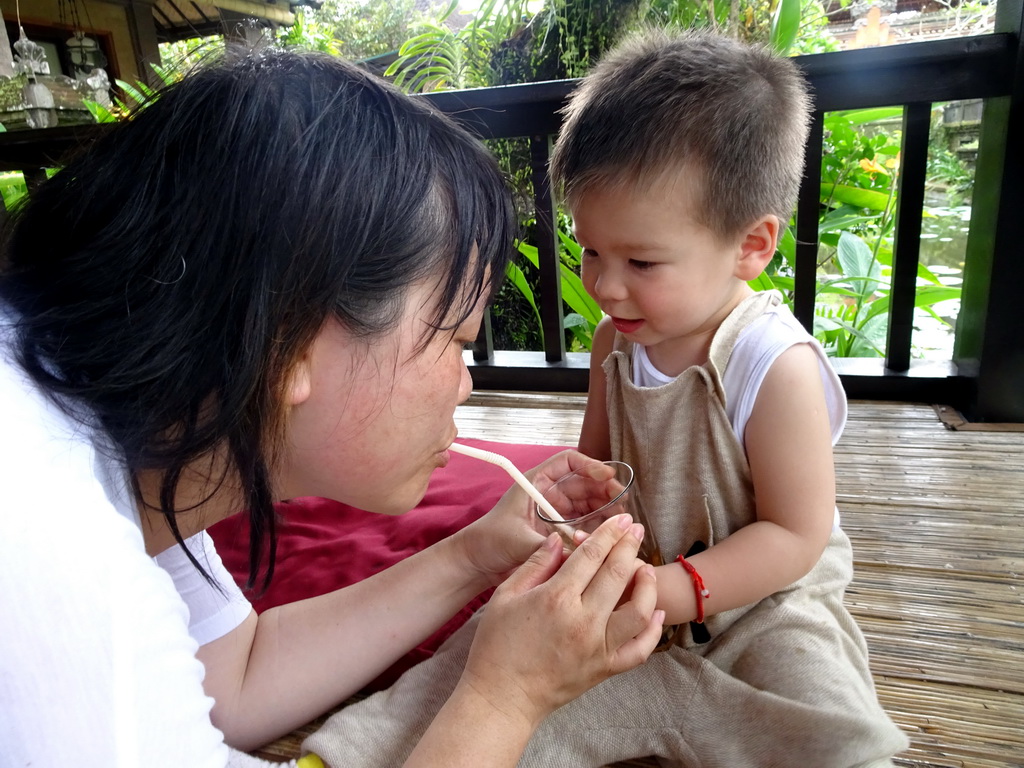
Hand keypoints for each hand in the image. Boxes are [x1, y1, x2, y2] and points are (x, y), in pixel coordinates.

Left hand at [453, 450, 613, 585]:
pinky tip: (607, 534)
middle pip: (584, 482)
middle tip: (621, 503)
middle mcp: (548, 493)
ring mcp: (555, 511)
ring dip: (605, 508)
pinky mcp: (559, 529)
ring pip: (588, 502)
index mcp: (535, 483)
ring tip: (619, 520)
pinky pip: (584, 522)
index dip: (589, 465)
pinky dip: (597, 526)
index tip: (607, 476)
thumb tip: (577, 551)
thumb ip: (547, 545)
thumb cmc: (489, 543)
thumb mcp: (518, 541)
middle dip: (605, 489)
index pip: (568, 462)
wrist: (476, 562)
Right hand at [457, 514, 664, 727]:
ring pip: (638, 610)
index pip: (592, 555)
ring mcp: (598, 647)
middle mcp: (583, 621)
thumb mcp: (505, 596)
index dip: (609, 533)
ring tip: (645, 569)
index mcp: (556, 598)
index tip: (621, 520)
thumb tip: (559, 539)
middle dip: (630, 546)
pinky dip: (652, 630)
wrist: (501, 698)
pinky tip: (655, 612)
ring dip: (646, 585)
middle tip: (636, 530)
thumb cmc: (496, 646)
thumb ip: (535, 564)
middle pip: (617, 574)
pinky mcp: (605, 669)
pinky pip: (639, 650)